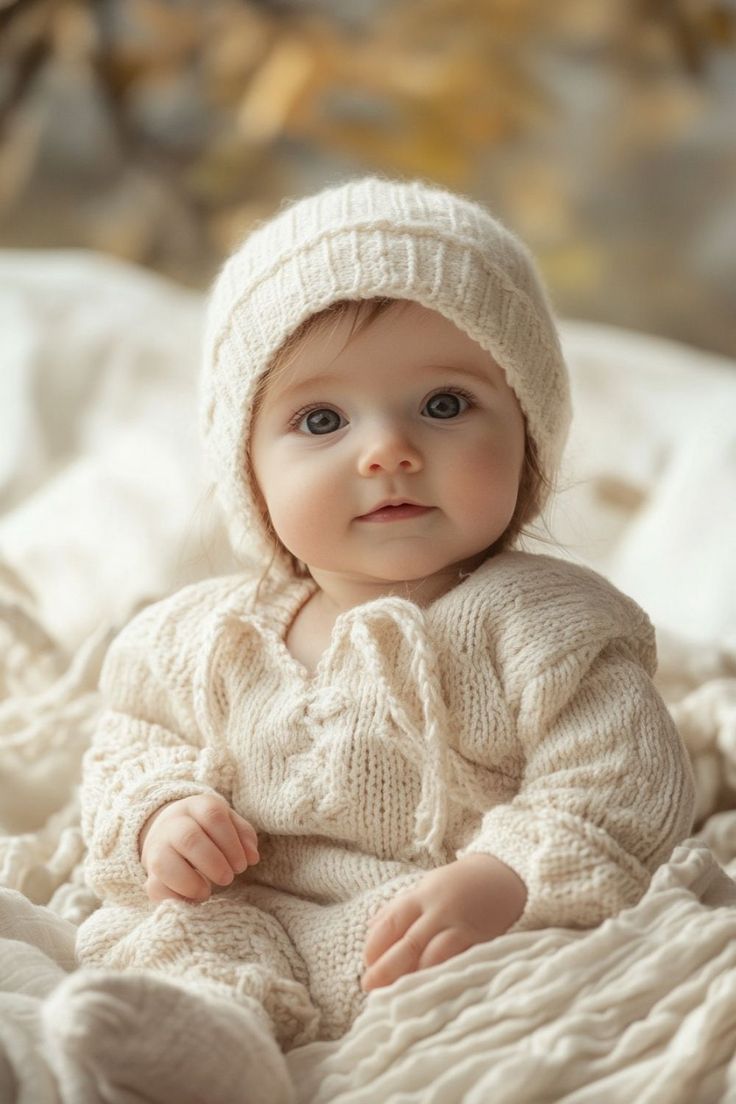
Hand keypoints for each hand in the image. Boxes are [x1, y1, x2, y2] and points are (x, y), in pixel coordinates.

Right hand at [139, 794, 259, 903]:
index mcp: (196, 807)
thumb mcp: (228, 823)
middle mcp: (172, 824)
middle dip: (213, 862)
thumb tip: (252, 857)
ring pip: (163, 862)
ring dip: (190, 882)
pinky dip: (176, 898)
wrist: (169, 832)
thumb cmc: (208, 830)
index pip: (213, 815)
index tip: (243, 864)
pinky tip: (193, 899)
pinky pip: (155, 888)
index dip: (230, 841)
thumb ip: (243, 836)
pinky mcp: (150, 875)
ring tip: (207, 892)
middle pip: (189, 838)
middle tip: (228, 878)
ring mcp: (156, 848)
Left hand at [361, 853, 526, 991]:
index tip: (366, 963)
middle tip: (370, 987)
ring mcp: (462, 927)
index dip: (376, 944)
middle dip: (387, 968)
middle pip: (409, 942)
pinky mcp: (483, 941)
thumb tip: (370, 929)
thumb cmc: (459, 885)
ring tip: (401, 997)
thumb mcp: (426, 888)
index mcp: (422, 897)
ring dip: (416, 977)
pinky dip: (447, 976)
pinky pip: (462, 961)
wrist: (506, 876)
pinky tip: (436, 991)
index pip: (391, 921)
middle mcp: (439, 911)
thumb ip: (399, 909)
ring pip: (435, 955)